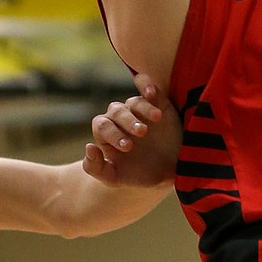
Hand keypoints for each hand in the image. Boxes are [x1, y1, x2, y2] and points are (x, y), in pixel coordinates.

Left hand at [83, 73, 180, 187]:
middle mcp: (121, 119)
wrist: (173, 170)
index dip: (112, 134)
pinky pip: (145, 84)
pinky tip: (151, 93)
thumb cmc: (141, 174)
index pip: (101, 126)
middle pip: (116, 111)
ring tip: (155, 119)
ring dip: (142, 109)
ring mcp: (138, 108)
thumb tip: (88, 146)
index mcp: (108, 134)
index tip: (128, 147)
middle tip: (142, 133)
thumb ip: (96, 168)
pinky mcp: (156, 99)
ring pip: (132, 102)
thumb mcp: (116, 178)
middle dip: (127, 122)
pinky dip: (145, 83)